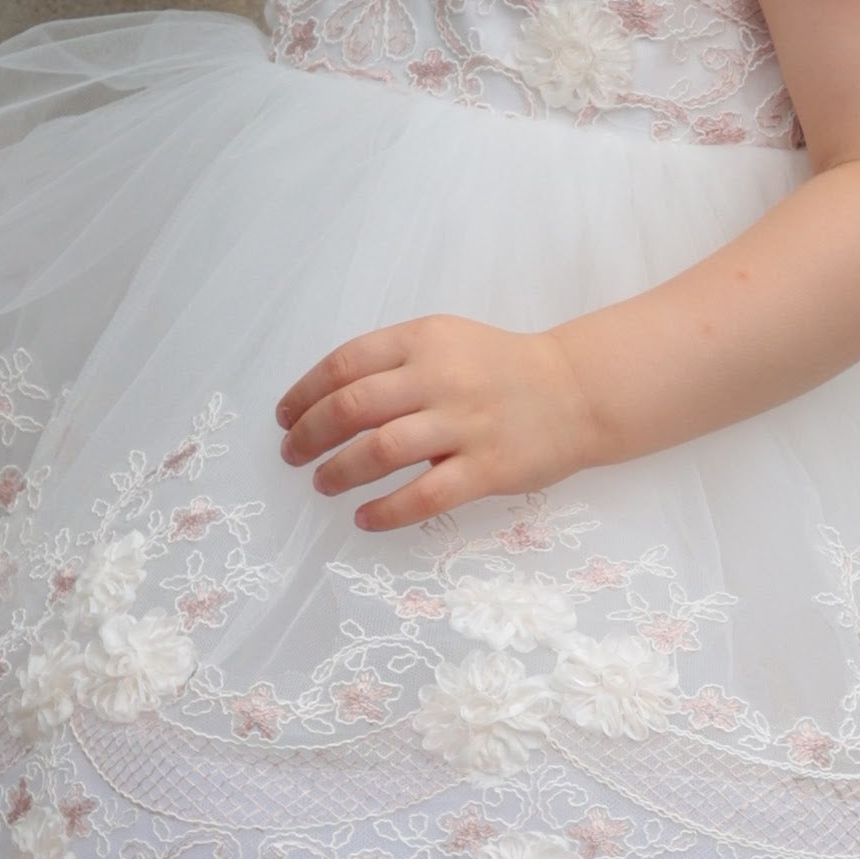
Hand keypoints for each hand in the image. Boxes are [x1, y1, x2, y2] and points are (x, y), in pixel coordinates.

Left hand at [276, 315, 605, 530]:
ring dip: (339, 472)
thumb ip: (393, 361)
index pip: (345, 363)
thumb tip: (325, 397)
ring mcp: (465, 424)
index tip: (284, 417)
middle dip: (309, 435)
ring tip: (322, 485)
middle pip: (352, 407)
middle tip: (292, 456)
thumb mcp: (446, 341)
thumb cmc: (500, 369)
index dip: (304, 393)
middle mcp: (441, 378)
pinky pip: (424, 496)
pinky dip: (386, 511)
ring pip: (381, 451)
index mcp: (425, 341)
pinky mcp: (487, 468)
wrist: (575, 391)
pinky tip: (364, 517)